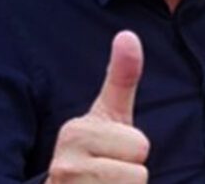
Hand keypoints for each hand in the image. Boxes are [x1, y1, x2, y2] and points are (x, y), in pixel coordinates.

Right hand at [47, 31, 150, 182]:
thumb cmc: (94, 156)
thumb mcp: (109, 115)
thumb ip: (122, 78)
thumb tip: (128, 34)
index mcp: (75, 132)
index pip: (140, 146)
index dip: (132, 154)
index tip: (109, 155)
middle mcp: (64, 163)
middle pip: (137, 169)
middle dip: (130, 175)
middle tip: (107, 174)